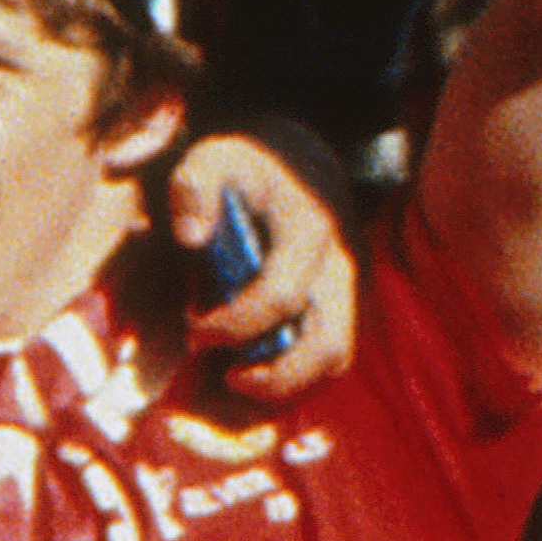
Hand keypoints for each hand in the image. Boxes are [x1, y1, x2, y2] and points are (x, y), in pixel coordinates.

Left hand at [169, 140, 353, 402]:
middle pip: (327, 344)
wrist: (301, 159)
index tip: (193, 332)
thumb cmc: (246, 164)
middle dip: (275, 375)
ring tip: (238, 380)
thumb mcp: (211, 157)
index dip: (234, 324)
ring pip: (336, 358)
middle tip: (227, 377)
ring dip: (288, 383)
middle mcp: (342, 265)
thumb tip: (190, 237)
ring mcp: (351, 289)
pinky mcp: (346, 305)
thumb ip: (194, 188)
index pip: (281, 296)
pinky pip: (332, 355)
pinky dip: (296, 376)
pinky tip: (255, 373)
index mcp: (310, 229)